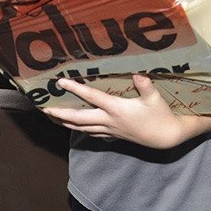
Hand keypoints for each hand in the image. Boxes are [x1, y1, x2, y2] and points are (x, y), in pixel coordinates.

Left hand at [43, 74, 210, 148]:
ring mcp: (109, 130)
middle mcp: (109, 121)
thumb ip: (145, 85)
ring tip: (52, 117)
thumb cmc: (160, 115)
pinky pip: (91, 133)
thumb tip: (137, 72)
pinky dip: (79, 129)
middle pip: (79, 119)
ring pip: (82, 128)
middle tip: (45, 109)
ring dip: (66, 122)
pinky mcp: (113, 135)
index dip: (75, 89)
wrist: (166, 138)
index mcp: (116, 109)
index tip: (60, 82)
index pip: (91, 97)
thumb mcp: (155, 98)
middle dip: (61, 113)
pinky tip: (72, 127)